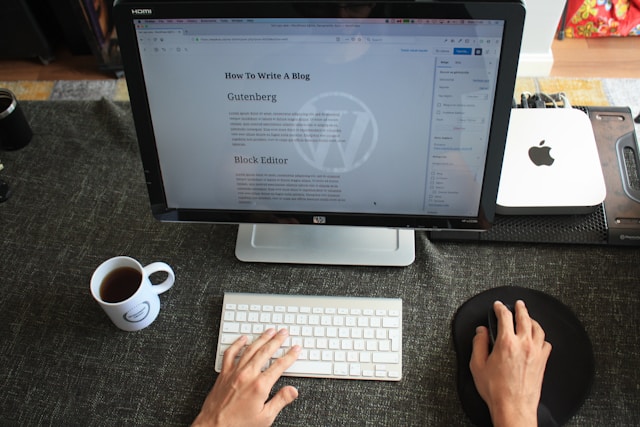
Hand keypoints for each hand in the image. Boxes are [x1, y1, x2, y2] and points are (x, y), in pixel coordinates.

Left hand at [192, 328, 300, 426]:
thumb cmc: (238, 425)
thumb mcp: (265, 418)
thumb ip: (280, 401)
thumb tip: (292, 391)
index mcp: (260, 386)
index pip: (279, 365)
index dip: (290, 355)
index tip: (295, 349)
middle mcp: (247, 375)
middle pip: (265, 352)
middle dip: (277, 340)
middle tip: (284, 332)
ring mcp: (234, 372)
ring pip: (250, 349)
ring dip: (261, 338)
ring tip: (269, 331)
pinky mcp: (224, 374)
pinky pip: (231, 353)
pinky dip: (237, 344)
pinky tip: (243, 339)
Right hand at [469, 300, 551, 426]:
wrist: (514, 407)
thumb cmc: (496, 390)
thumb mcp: (477, 365)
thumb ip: (478, 344)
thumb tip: (481, 332)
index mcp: (506, 342)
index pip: (505, 316)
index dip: (500, 308)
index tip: (498, 306)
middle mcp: (524, 344)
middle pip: (525, 318)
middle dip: (520, 308)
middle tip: (518, 304)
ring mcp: (536, 352)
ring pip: (538, 328)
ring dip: (532, 320)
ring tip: (528, 317)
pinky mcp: (543, 362)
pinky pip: (546, 343)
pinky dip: (541, 337)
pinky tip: (537, 338)